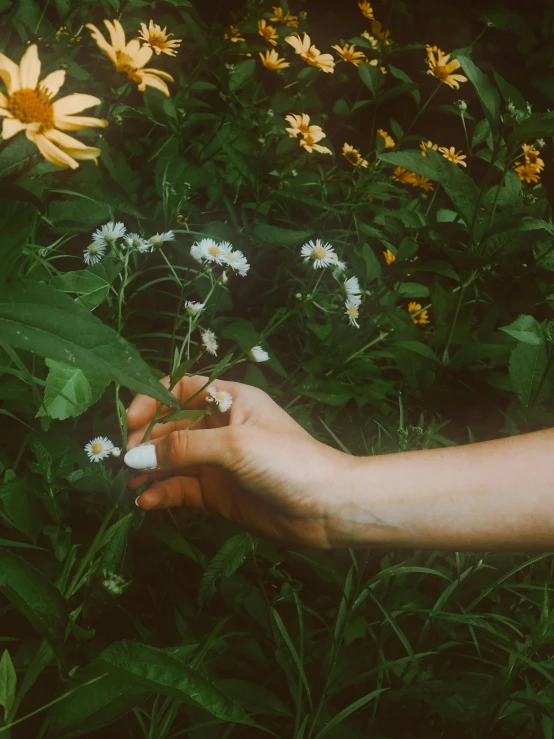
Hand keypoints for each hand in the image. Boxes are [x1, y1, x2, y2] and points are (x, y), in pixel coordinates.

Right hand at [125, 375, 354, 547]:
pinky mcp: (218, 493)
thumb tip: (135, 454)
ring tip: (129, 483)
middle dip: (146, 441)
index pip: (181, 390)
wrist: (327, 507)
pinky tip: (148, 501)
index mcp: (231, 399)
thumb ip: (183, 447)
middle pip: (171, 426)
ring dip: (150, 469)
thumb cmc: (288, 461)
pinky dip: (163, 493)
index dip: (153, 401)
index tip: (132, 422)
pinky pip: (182, 488)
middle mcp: (221, 426)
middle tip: (123, 460)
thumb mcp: (234, 445)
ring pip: (173, 460)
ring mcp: (219, 461)